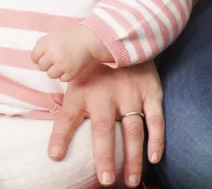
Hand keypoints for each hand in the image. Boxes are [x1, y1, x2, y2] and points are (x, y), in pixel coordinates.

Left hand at [31, 25, 111, 81]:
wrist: (90, 39)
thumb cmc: (72, 36)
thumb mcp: (53, 35)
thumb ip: (43, 45)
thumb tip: (36, 56)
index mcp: (46, 44)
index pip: (34, 57)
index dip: (39, 58)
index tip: (45, 57)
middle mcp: (52, 55)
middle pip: (41, 67)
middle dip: (47, 64)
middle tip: (56, 60)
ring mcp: (61, 65)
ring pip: (50, 75)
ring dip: (56, 71)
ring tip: (63, 64)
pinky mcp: (70, 73)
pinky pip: (62, 79)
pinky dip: (66, 75)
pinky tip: (70, 67)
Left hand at [48, 61, 164, 187]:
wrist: (122, 37)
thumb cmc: (94, 68)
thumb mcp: (75, 80)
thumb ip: (69, 106)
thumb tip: (55, 135)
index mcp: (81, 91)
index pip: (67, 117)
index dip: (60, 137)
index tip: (55, 156)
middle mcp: (104, 95)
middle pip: (103, 130)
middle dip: (104, 157)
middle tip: (106, 180)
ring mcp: (129, 93)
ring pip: (132, 131)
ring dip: (133, 158)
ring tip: (131, 181)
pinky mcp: (150, 92)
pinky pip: (155, 120)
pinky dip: (156, 140)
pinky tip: (154, 158)